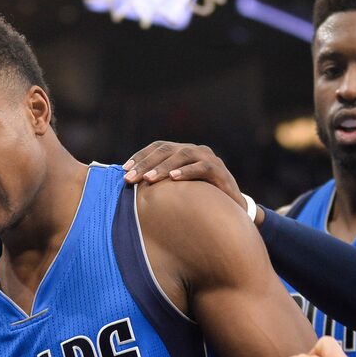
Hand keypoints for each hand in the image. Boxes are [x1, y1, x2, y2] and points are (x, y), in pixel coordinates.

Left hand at [122, 140, 245, 208]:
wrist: (232, 209)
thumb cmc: (200, 200)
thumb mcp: (177, 189)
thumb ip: (160, 184)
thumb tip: (130, 186)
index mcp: (182, 152)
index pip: (157, 147)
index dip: (140, 156)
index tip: (124, 170)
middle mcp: (194, 150)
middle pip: (166, 149)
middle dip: (145, 164)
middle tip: (129, 178)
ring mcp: (208, 158)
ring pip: (182, 155)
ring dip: (163, 167)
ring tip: (148, 179)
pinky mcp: (220, 170)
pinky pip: (202, 167)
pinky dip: (187, 171)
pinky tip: (173, 178)